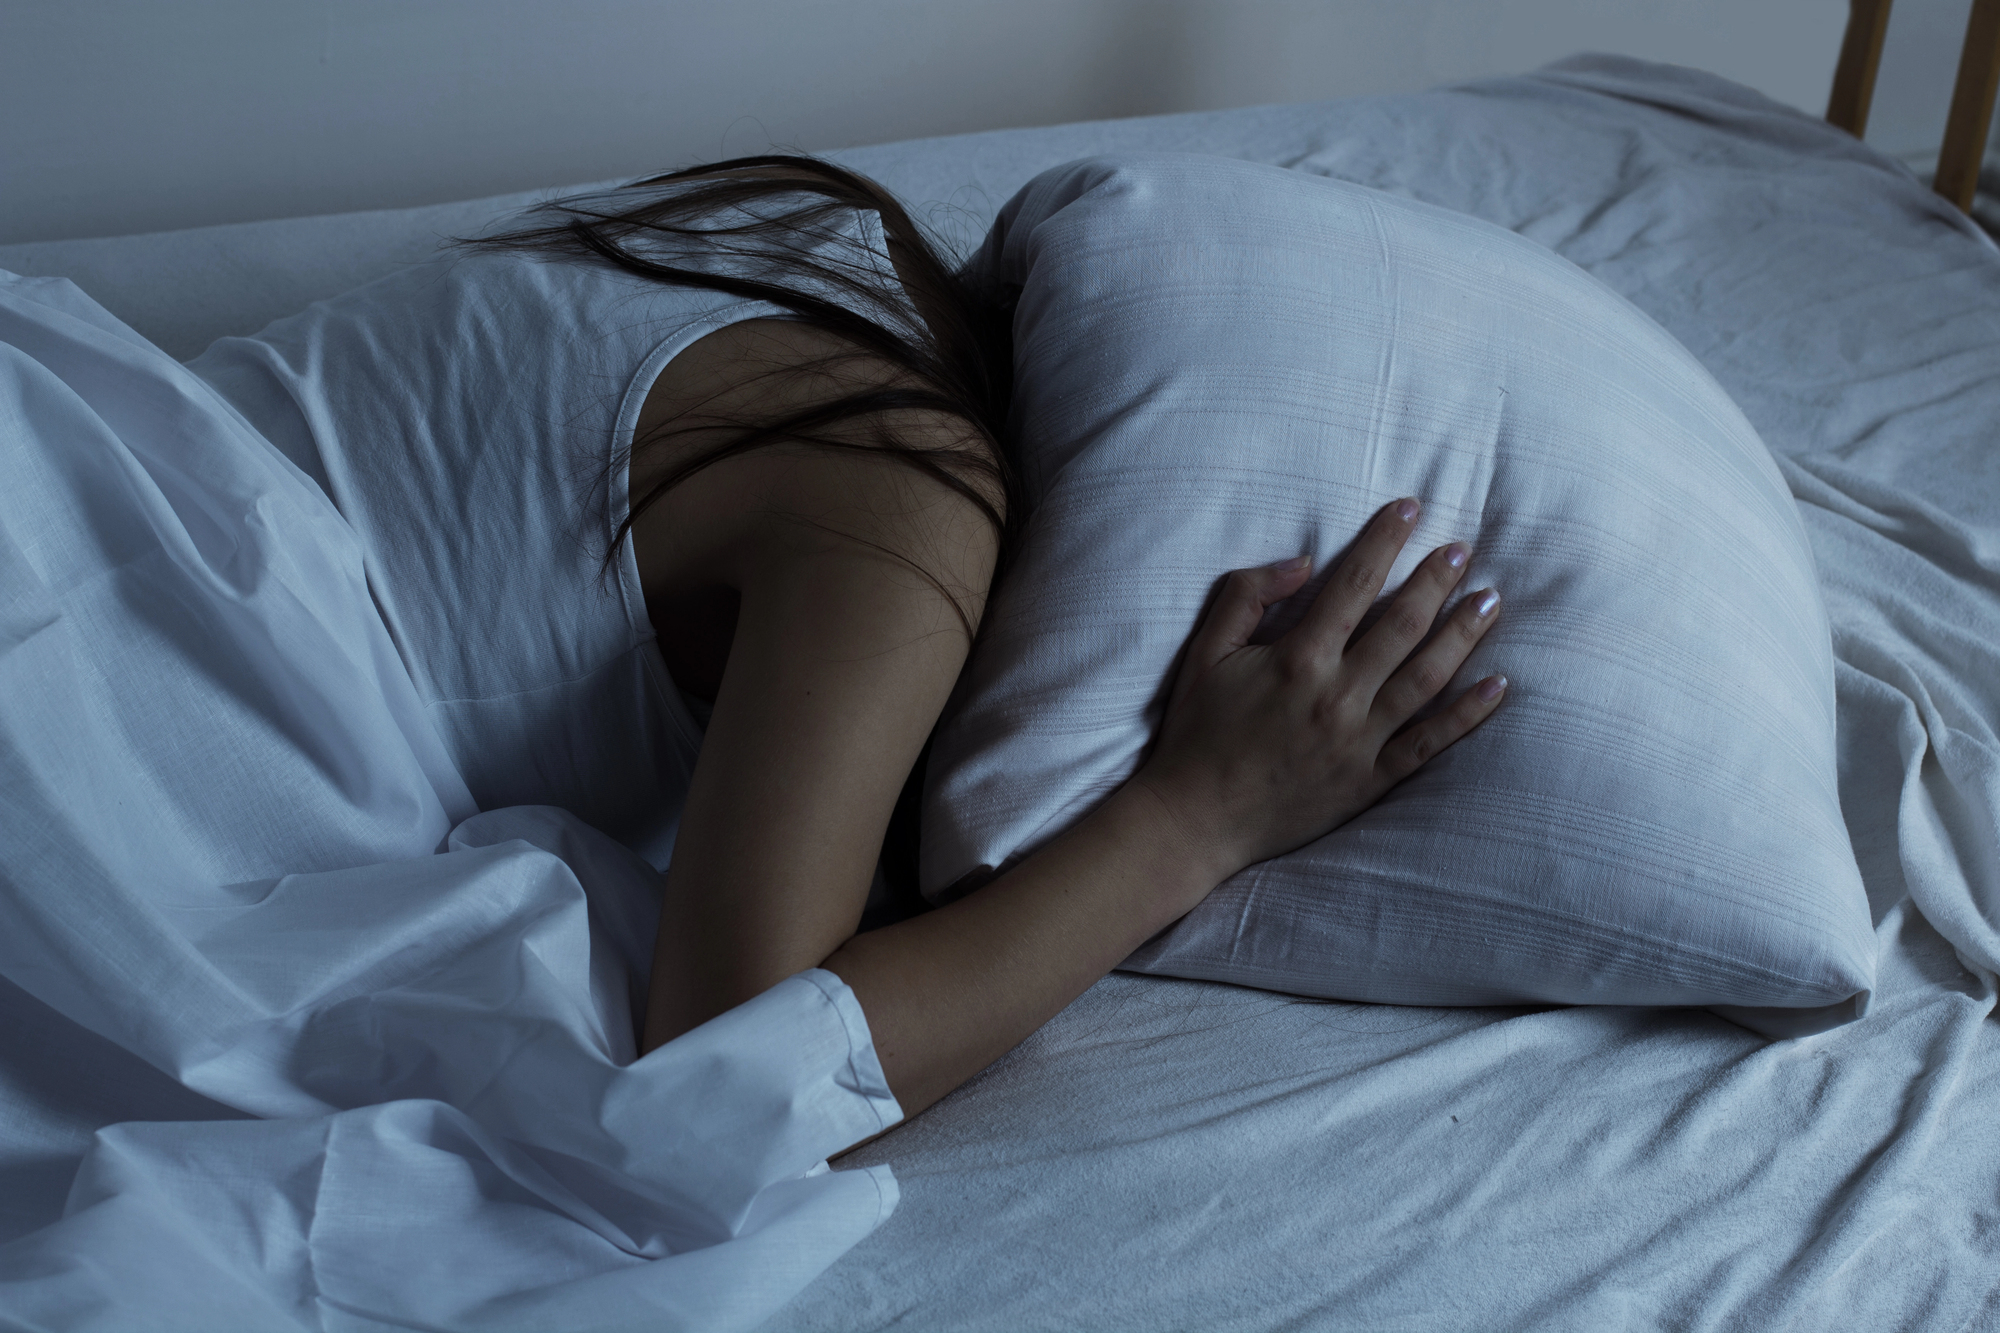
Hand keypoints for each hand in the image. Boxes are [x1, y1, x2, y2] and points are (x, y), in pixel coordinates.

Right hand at [1130, 497, 1505, 877]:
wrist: (1195, 820)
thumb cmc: (1196, 732)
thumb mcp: (1205, 653)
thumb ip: (1246, 596)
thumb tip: (1302, 563)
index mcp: (1296, 660)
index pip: (1354, 585)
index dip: (1385, 542)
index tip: (1410, 510)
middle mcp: (1336, 697)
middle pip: (1402, 625)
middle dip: (1435, 580)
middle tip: (1462, 549)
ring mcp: (1358, 742)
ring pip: (1426, 678)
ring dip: (1462, 635)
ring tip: (1489, 599)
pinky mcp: (1369, 781)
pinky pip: (1428, 743)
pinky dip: (1467, 715)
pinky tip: (1498, 686)